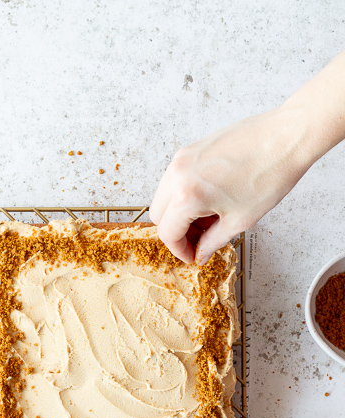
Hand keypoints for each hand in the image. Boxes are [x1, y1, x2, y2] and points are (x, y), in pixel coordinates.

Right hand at [150, 106, 313, 264]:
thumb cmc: (268, 175)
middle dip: (175, 231)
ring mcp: (183, 158)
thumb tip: (201, 251)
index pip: (167, 233)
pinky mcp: (192, 148)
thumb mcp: (239, 220)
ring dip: (179, 212)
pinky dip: (185, 194)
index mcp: (187, 196)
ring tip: (209, 219)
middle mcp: (178, 174)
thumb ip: (213, 241)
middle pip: (158, 214)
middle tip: (199, 239)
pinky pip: (176, 178)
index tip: (192, 255)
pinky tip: (211, 200)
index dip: (179, 250)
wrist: (285, 137)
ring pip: (164, 195)